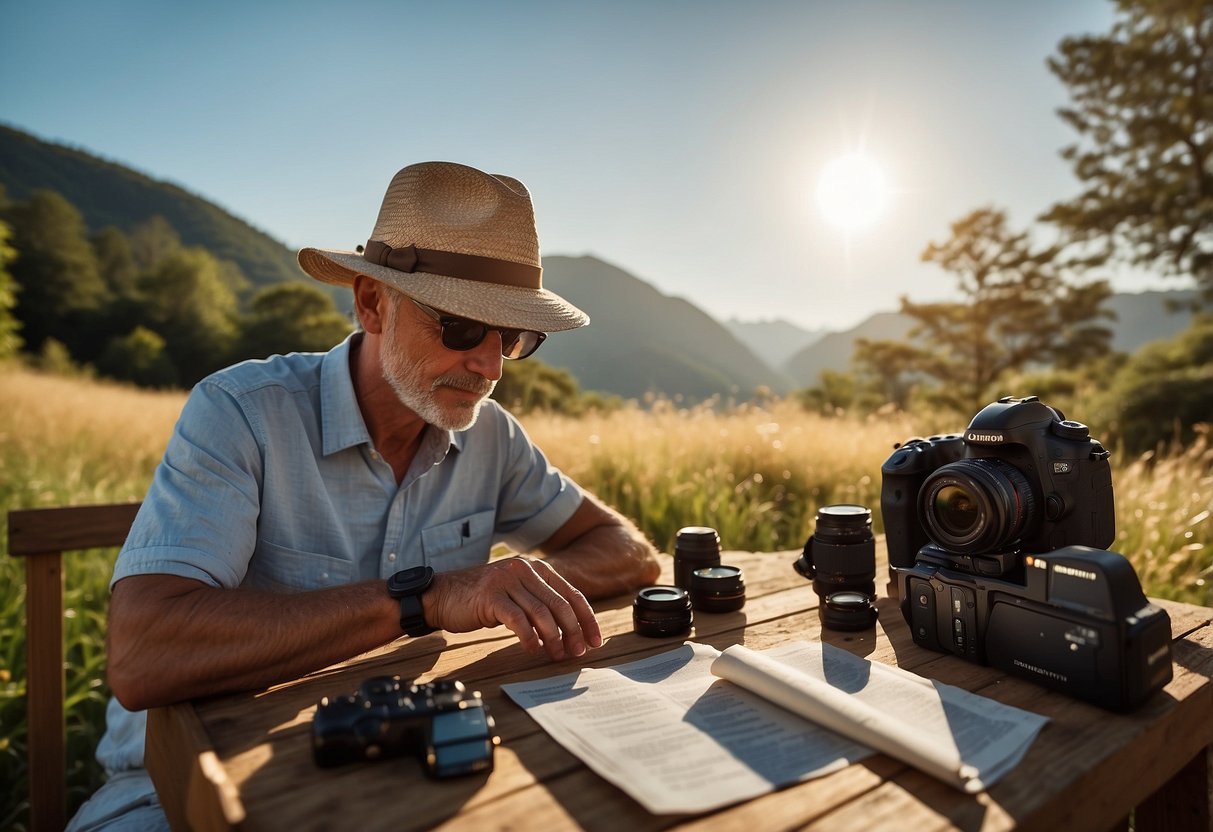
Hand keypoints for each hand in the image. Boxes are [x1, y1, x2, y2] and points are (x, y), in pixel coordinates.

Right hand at [422, 557, 602, 660]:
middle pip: (560, 604)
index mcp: (535, 568)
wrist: (442, 595)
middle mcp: (524, 570)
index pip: (571, 594)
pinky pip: (518, 620)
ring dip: (554, 638)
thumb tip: (570, 630)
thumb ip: (539, 602)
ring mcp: (507, 581)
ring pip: (542, 612)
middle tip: (579, 652)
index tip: (596, 640)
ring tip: (558, 655)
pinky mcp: (491, 596)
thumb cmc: (481, 599)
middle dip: (574, 631)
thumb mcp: (515, 593)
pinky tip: (533, 649)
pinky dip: (529, 637)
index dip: (587, 618)